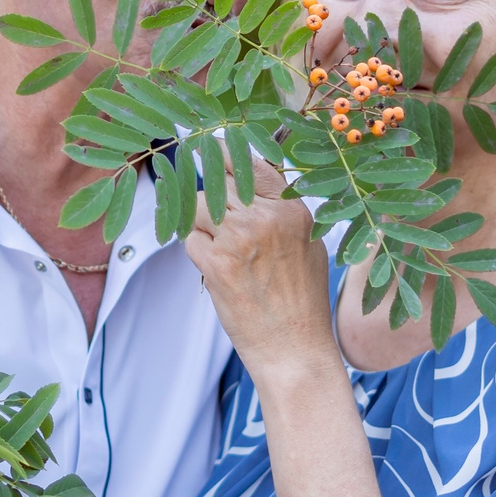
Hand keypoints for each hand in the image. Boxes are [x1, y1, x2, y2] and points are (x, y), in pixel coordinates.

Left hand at [182, 167, 334, 380]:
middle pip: (218, 181)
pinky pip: (189, 239)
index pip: (252, 163)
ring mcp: (240, 238)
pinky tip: (215, 271)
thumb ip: (280, 213)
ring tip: (220, 251)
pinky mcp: (217, 263)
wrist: (295, 349)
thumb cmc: (301, 303)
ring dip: (198, 224)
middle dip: (207, 193)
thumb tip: (246, 188)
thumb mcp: (306, 246)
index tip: (209, 147)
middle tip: (204, 207)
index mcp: (292, 210)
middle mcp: (267, 217)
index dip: (225, 153)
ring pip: (196, 206)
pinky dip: (195, 252)